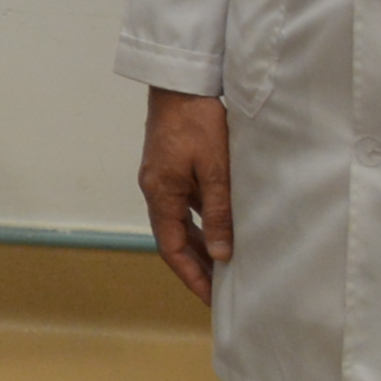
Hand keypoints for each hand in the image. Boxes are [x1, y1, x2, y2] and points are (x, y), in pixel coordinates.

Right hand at [138, 87, 233, 304]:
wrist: (181, 82)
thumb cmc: (198, 122)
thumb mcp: (215, 169)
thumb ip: (218, 212)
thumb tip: (222, 254)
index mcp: (160, 193)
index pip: (171, 248)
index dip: (191, 276)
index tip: (210, 299)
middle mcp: (156, 189)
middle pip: (173, 238)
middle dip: (196, 265)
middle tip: (220, 290)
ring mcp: (163, 177)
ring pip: (180, 221)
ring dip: (200, 244)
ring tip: (224, 265)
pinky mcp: (172, 165)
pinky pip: (186, 203)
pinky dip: (202, 220)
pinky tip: (222, 226)